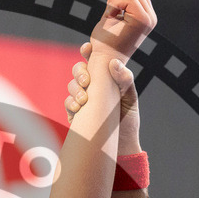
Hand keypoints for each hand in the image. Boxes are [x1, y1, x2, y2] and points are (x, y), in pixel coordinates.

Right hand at [65, 40, 141, 154]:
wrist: (121, 147)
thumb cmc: (128, 121)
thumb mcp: (130, 98)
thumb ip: (125, 80)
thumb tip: (115, 63)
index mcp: (107, 78)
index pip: (94, 60)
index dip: (88, 52)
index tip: (87, 49)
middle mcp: (93, 87)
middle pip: (79, 71)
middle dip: (79, 72)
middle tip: (87, 80)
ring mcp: (84, 100)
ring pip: (71, 87)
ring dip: (75, 90)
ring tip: (84, 100)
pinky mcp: (77, 115)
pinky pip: (68, 105)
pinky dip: (71, 105)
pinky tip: (78, 110)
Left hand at [90, 0, 156, 65]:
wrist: (104, 60)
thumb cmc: (105, 42)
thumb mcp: (111, 15)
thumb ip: (116, 0)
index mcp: (146, 16)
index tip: (110, 6)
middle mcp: (151, 18)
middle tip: (109, 11)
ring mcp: (149, 20)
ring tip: (110, 15)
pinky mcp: (143, 21)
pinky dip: (115, 2)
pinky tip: (110, 16)